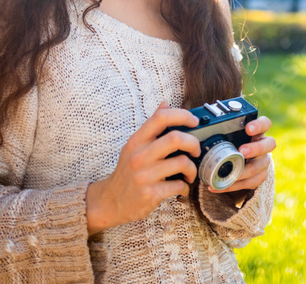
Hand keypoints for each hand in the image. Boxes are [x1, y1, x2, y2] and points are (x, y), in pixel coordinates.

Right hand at [86, 101, 200, 235]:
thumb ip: (151, 127)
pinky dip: (185, 187)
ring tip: (189, 173)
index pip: (161, 118)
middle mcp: (139, 156)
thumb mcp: (134, 146)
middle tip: (196, 150)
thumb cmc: (127, 172)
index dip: (182, 115)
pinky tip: (181, 187)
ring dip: (192, 169)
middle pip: (176, 138)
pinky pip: (179, 185)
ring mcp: (144, 175)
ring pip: (182, 162)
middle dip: (193, 143)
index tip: (193, 121)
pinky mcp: (150, 193)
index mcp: (137, 141)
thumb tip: (165, 104)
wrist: (110, 201)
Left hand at [206, 115, 275, 194]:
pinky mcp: (260, 176)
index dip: (259, 125)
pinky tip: (219, 186)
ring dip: (244, 171)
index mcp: (257, 132)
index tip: (248, 128)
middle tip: (241, 151)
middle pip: (269, 144)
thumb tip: (199, 129)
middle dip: (255, 148)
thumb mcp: (229, 136)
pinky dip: (233, 186)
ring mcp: (263, 161)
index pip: (265, 123)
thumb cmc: (232, 144)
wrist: (238, 161)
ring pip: (260, 166)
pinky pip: (251, 182)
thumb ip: (220, 131)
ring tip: (228, 175)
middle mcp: (264, 145)